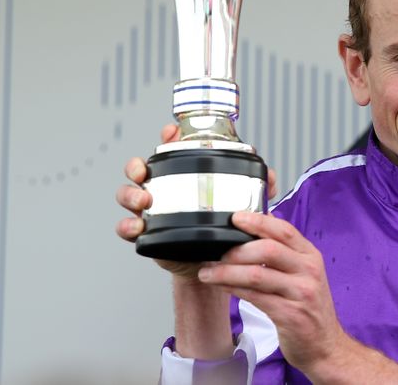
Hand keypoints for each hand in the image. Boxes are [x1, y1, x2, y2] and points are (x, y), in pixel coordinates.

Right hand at [114, 124, 278, 277]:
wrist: (212, 264)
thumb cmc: (224, 228)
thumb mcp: (242, 206)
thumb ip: (258, 188)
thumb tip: (270, 175)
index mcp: (183, 176)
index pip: (170, 150)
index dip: (167, 138)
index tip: (171, 133)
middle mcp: (163, 190)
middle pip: (139, 169)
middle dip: (137, 167)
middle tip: (144, 173)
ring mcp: (151, 211)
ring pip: (128, 195)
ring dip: (131, 195)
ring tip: (144, 202)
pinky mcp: (147, 235)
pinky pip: (126, 228)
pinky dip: (127, 226)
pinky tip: (137, 228)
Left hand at [199, 212, 396, 379]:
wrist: (325, 345)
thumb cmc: (310, 308)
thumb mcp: (304, 273)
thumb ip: (285, 250)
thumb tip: (262, 222)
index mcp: (311, 256)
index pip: (284, 230)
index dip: (258, 221)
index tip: (235, 217)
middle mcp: (309, 271)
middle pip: (269, 249)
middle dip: (237, 249)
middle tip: (216, 252)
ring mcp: (301, 293)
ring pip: (257, 274)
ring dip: (226, 272)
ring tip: (207, 272)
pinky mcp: (290, 315)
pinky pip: (255, 297)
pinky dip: (234, 289)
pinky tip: (222, 286)